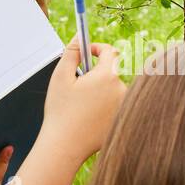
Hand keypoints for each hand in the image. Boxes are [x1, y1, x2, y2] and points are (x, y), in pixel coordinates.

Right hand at [39, 37, 125, 164]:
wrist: (64, 147)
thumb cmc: (60, 112)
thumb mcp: (60, 77)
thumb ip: (71, 52)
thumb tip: (79, 38)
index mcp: (107, 76)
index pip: (110, 51)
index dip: (97, 48)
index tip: (86, 53)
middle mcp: (121, 90)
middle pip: (111, 71)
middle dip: (95, 72)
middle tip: (77, 83)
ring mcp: (124, 107)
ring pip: (112, 90)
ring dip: (99, 90)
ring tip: (80, 104)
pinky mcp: (122, 121)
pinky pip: (113, 107)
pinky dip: (102, 107)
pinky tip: (87, 118)